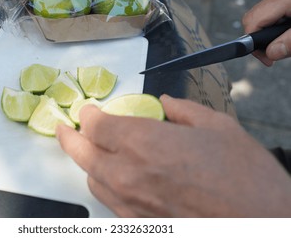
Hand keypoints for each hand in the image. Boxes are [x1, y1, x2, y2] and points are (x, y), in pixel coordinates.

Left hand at [56, 95, 290, 216]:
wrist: (263, 224)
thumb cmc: (244, 175)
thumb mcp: (217, 126)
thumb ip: (183, 110)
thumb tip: (165, 104)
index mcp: (145, 142)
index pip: (95, 125)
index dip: (88, 115)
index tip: (88, 111)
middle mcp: (129, 174)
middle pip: (82, 153)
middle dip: (70, 137)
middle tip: (65, 129)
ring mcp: (131, 204)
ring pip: (91, 180)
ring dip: (88, 163)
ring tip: (94, 152)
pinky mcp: (139, 224)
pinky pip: (109, 202)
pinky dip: (106, 186)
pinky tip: (117, 179)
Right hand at [242, 0, 290, 65]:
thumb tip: (270, 53)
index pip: (253, 22)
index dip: (254, 44)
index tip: (266, 58)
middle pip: (257, 16)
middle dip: (265, 35)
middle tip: (282, 47)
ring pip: (267, 8)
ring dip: (274, 24)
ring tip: (290, 30)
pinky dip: (281, 12)